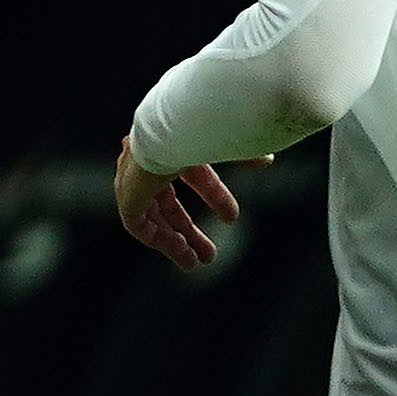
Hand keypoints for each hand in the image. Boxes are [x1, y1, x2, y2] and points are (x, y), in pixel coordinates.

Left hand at [113, 134, 235, 272]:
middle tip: (210, 254)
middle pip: (168, 203)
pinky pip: (138, 226)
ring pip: (153, 218)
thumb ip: (246, 155)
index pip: (193, 175)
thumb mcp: (227, 147)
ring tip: (195, 263)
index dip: (214, 196)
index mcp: (171, 145)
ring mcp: (133, 180)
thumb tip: (269, 160)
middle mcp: (148, 163)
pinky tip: (180, 250)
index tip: (232, 218)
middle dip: (188, 230)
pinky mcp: (127, 196)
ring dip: (174, 242)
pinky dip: (158, 239)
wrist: (172, 132)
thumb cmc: (200, 133)